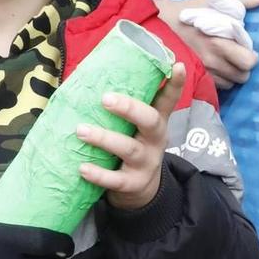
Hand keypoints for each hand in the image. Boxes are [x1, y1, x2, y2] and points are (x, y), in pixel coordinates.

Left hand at [77, 62, 186, 210]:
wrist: (141, 192)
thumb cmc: (132, 146)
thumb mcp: (136, 128)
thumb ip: (123, 108)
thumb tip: (88, 73)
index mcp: (156, 122)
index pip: (168, 100)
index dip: (175, 84)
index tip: (177, 66)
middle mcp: (155, 140)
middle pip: (150, 121)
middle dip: (129, 108)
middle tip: (105, 98)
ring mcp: (146, 163)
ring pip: (129, 149)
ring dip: (104, 139)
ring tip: (81, 130)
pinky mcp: (132, 184)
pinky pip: (116, 180)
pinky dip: (99, 174)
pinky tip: (83, 168)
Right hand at [166, 0, 258, 86]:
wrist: (158, 23)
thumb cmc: (189, 11)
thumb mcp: (213, 1)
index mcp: (218, 42)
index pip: (248, 62)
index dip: (251, 57)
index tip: (247, 49)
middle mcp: (211, 61)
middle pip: (242, 76)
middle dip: (244, 67)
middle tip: (238, 56)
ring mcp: (202, 71)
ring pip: (230, 83)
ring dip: (232, 74)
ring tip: (226, 61)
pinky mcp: (193, 76)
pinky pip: (216, 86)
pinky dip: (219, 79)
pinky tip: (215, 66)